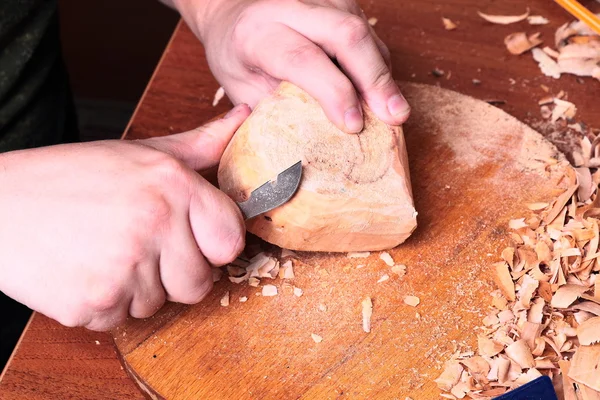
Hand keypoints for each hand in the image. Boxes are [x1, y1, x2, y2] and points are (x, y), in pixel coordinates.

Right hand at [0, 105, 250, 330]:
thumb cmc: (70, 177)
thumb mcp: (140, 153)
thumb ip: (201, 144)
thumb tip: (245, 118)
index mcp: (173, 186)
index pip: (231, 241)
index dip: (212, 243)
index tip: (191, 237)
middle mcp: (154, 225)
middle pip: (198, 284)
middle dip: (175, 272)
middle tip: (138, 244)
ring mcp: (124, 268)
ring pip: (158, 304)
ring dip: (136, 288)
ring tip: (104, 251)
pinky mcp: (94, 303)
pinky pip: (120, 321)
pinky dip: (104, 304)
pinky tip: (83, 270)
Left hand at [174, 0, 409, 132]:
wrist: (233, 14)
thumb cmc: (237, 57)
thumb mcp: (243, 89)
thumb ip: (279, 109)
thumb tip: (319, 141)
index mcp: (257, 33)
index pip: (302, 58)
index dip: (333, 92)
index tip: (353, 126)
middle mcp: (289, 6)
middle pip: (346, 35)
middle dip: (375, 79)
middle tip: (394, 117)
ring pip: (364, 31)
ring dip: (382, 75)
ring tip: (392, 111)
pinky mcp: (339, 0)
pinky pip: (369, 33)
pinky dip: (378, 64)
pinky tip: (378, 90)